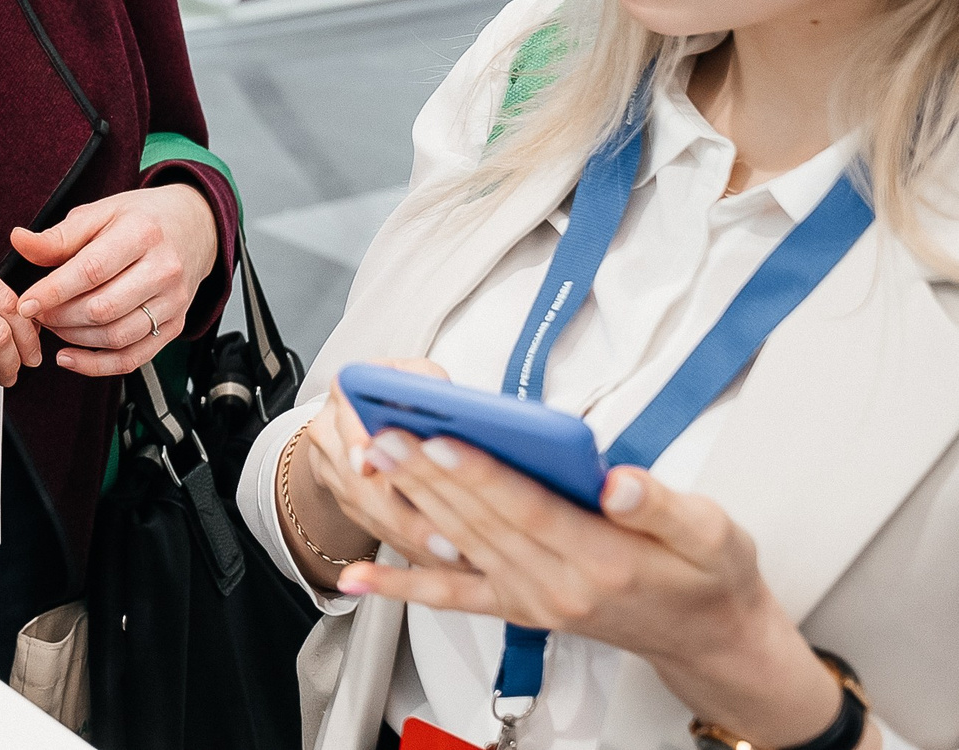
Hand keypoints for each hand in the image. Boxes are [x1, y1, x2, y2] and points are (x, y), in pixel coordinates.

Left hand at [9, 182, 218, 375]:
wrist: (194, 227)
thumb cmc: (142, 219)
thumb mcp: (100, 213)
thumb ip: (59, 236)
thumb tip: (19, 242)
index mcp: (142, 234)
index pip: (92, 270)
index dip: (53, 291)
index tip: (26, 303)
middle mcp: (163, 270)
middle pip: (103, 308)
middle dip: (59, 317)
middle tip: (36, 313)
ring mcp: (173, 302)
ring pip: (116, 336)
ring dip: (74, 338)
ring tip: (52, 326)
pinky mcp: (175, 326)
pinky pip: (133, 358)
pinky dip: (97, 365)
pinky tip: (71, 356)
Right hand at [284, 359, 454, 588]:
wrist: (365, 419)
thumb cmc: (401, 397)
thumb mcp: (416, 375)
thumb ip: (428, 384)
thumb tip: (447, 402)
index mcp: (344, 393)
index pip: (346, 417)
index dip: (356, 443)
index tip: (368, 465)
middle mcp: (329, 432)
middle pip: (358, 480)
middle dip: (404, 515)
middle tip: (446, 539)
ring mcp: (332, 471)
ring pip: (367, 514)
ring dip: (411, 540)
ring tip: (454, 556)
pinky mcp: (344, 502)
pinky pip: (374, 531)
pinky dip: (410, 548)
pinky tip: (441, 561)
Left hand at [339, 436, 848, 746]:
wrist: (709, 638)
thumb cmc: (706, 577)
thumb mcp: (712, 533)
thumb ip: (664, 506)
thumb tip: (619, 483)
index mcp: (605, 560)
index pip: (528, 509)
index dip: (480, 474)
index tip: (441, 438)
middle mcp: (559, 586)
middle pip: (481, 523)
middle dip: (427, 475)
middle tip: (384, 432)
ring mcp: (532, 600)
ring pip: (459, 546)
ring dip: (411, 503)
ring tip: (371, 460)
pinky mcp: (517, 608)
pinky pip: (451, 598)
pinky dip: (401, 588)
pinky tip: (358, 579)